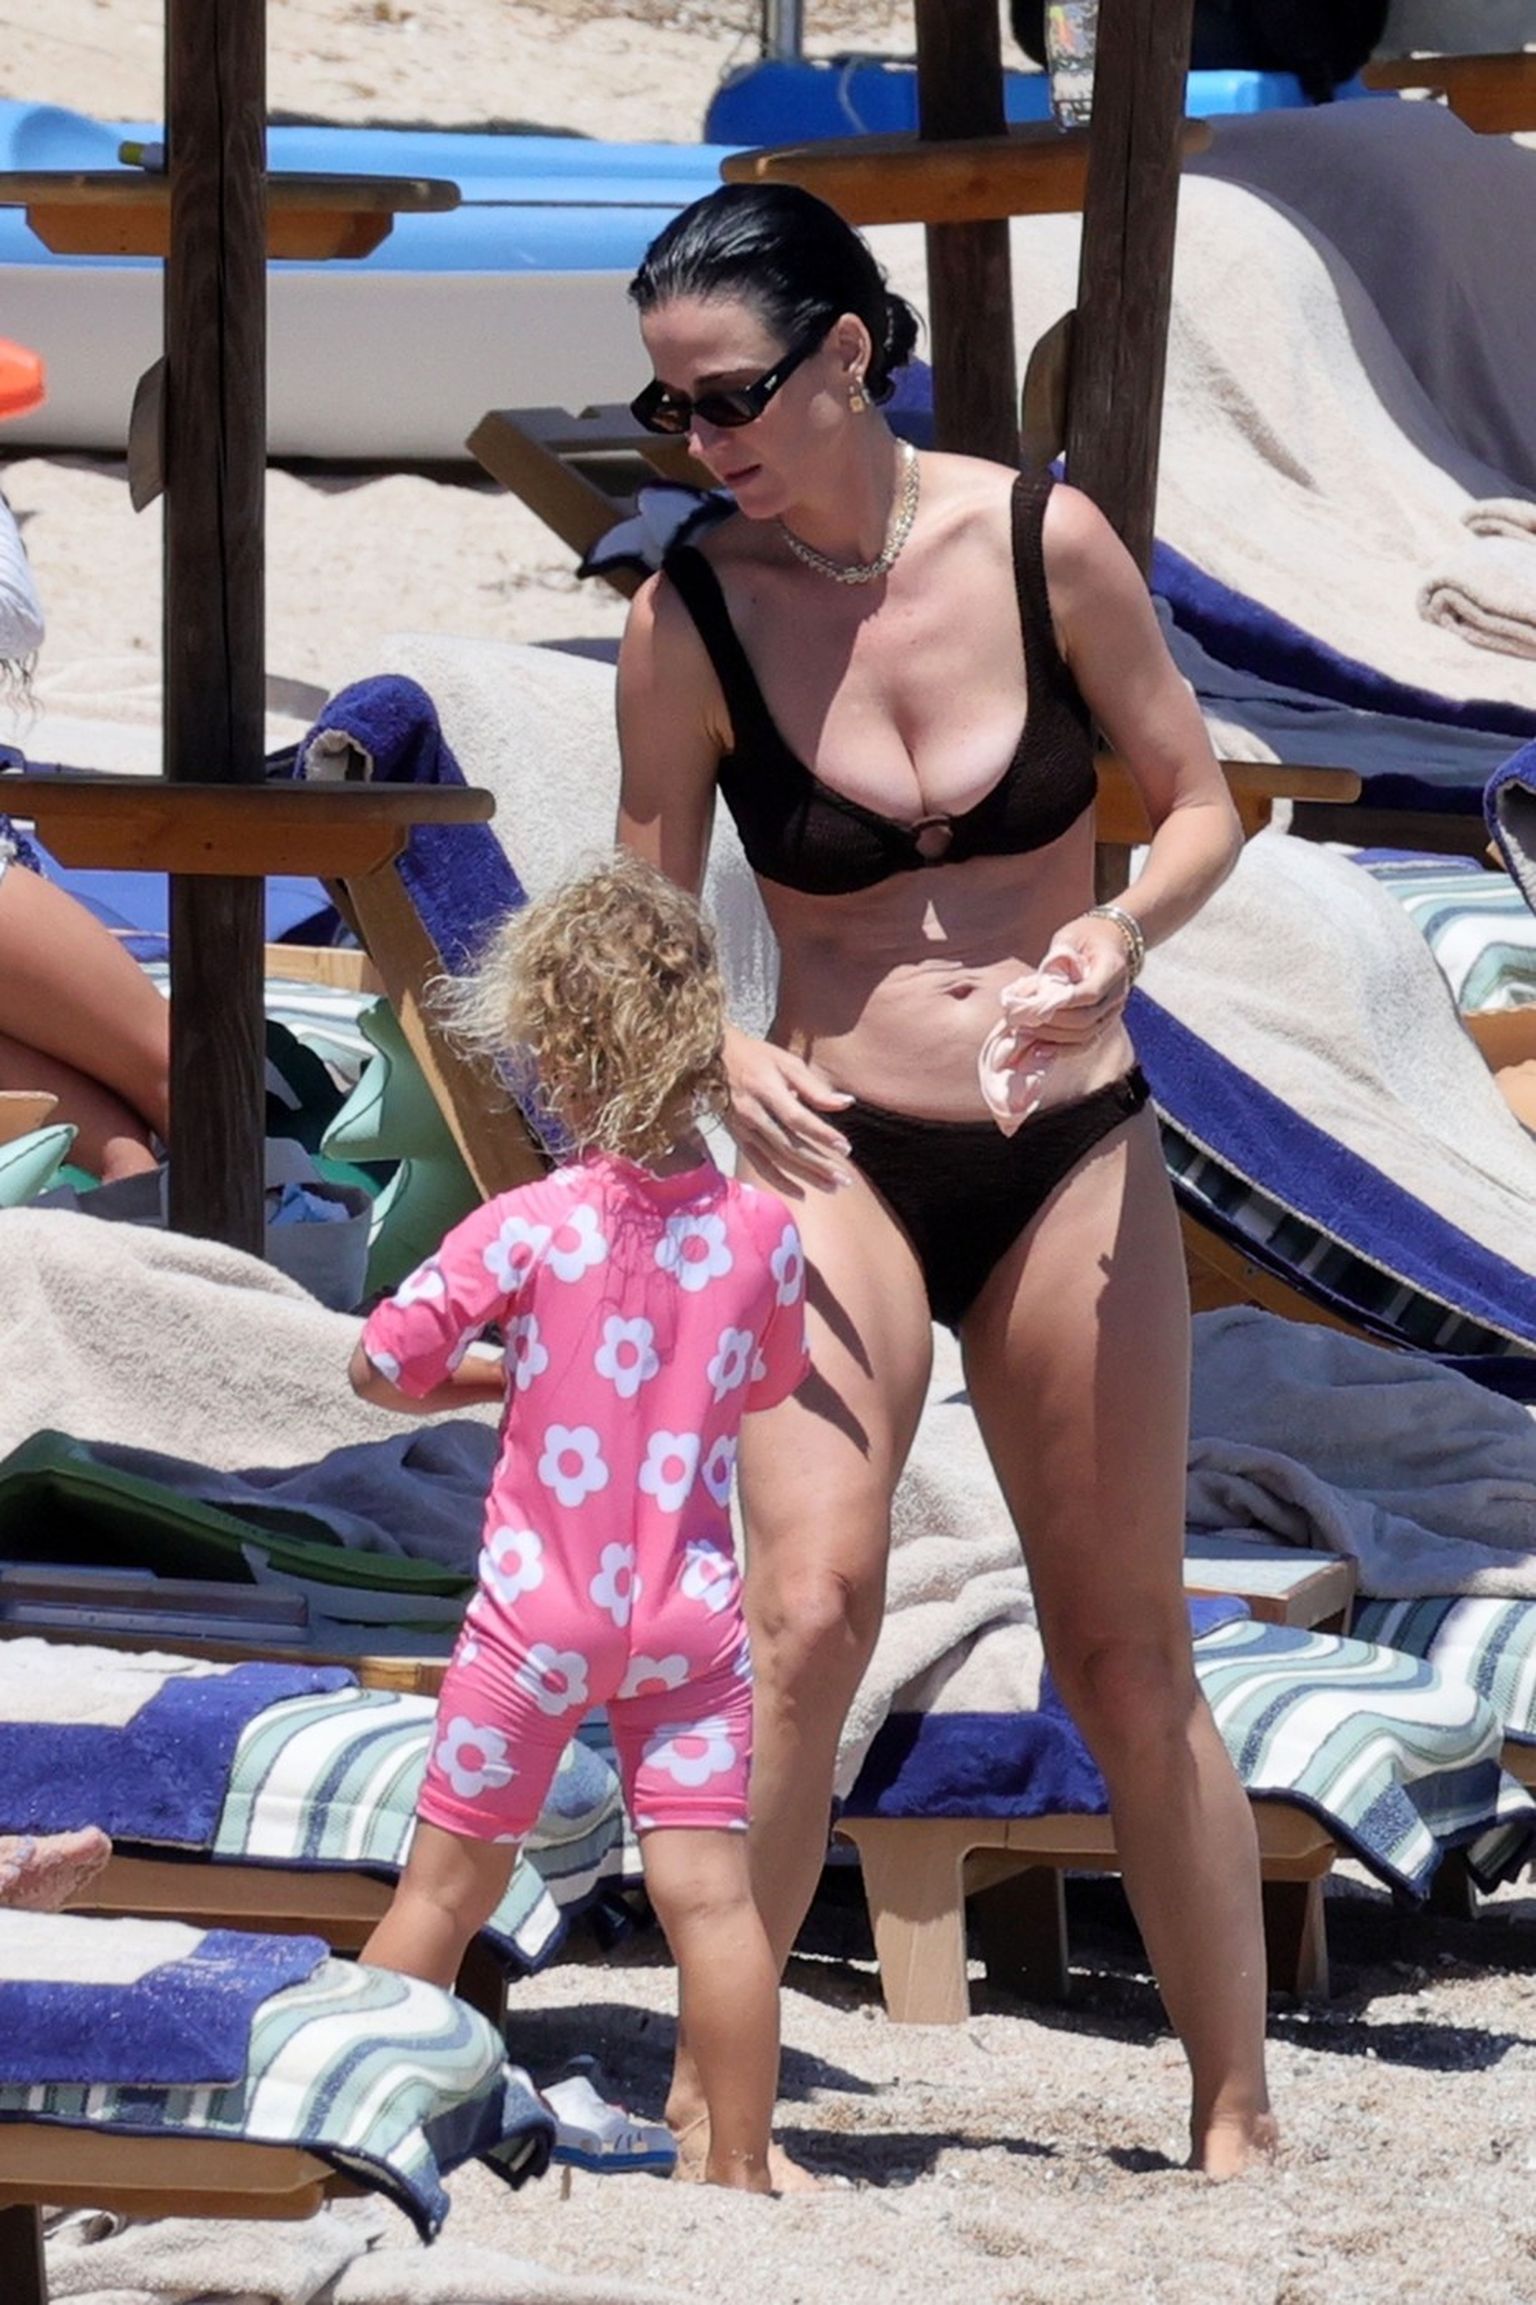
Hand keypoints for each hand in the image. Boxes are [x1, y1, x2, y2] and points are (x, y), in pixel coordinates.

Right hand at [723, 1025, 854, 1190]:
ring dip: (806, 1176)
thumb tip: (846, 1102)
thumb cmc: (755, 1057)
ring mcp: (743, 1129)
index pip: (797, 1118)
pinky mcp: (738, 1139)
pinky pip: (759, 1164)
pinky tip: (801, 1193)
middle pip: (789, 1145)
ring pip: (777, 1159)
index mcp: (766, 1089)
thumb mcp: (786, 1062)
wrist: (710, 1060)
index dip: (821, 1134)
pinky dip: (779, 1181)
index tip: (846, 1148)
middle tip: (846, 1180)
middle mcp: (753, 1113)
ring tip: (832, 1188)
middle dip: (819, 1164)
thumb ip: (814, 1087)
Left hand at [1006, 918, 1134, 1049]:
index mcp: (1113, 967)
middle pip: (1087, 1019)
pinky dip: (1063, 1048)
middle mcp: (1118, 992)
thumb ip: (1055, 960)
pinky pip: (1086, 1041)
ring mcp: (1114, 1010)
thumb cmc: (1086, 934)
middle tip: (1023, 1019)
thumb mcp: (1069, 937)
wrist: (1111, 939)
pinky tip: (1040, 1050)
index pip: (1091, 993)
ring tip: (1026, 1031)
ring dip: (1054, 1036)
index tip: (1036, 1004)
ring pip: (1086, 1034)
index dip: (1063, 1003)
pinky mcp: (1105, 1021)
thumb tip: (1035, 988)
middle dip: (1052, 1022)